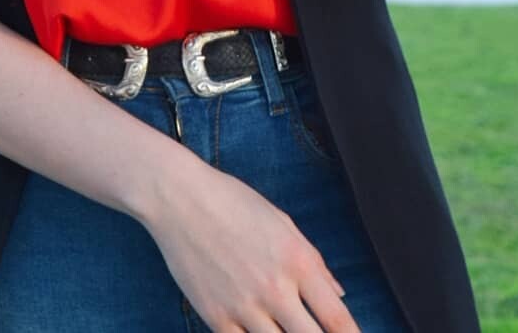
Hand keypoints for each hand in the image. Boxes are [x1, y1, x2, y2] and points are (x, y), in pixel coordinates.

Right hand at [145, 155, 360, 331]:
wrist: (180, 198)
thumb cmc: (233, 203)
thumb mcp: (282, 223)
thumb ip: (314, 262)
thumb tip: (338, 295)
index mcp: (297, 261)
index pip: (338, 318)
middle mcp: (275, 288)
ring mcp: (244, 306)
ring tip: (285, 330)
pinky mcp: (216, 317)